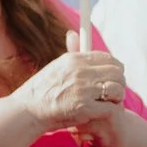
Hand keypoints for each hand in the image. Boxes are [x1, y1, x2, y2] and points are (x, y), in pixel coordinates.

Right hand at [11, 33, 126, 132]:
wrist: (26, 111)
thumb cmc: (40, 91)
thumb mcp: (55, 65)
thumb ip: (71, 52)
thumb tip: (73, 33)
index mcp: (74, 60)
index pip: (107, 58)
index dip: (115, 68)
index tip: (113, 76)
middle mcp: (80, 72)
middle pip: (116, 72)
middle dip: (119, 82)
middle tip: (114, 91)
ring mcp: (82, 90)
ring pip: (117, 89)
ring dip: (117, 97)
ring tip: (110, 102)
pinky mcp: (84, 109)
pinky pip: (110, 108)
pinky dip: (110, 111)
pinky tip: (103, 113)